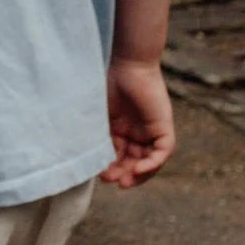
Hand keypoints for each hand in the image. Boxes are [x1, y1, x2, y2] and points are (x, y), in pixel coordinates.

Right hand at [102, 57, 174, 186]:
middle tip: (111, 180)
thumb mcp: (97, 116)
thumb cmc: (106, 83)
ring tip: (125, 181)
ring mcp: (151, 130)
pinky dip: (153, 163)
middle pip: (134, 161)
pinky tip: (139, 169)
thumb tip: (81, 159)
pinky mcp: (163, 126)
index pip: (119, 157)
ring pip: (150, 160)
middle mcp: (137, 132)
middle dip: (124, 174)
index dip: (112, 169)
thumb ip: (94, 136)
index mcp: (120, 130)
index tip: (101, 176)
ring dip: (138, 174)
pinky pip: (163, 151)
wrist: (125, 63)